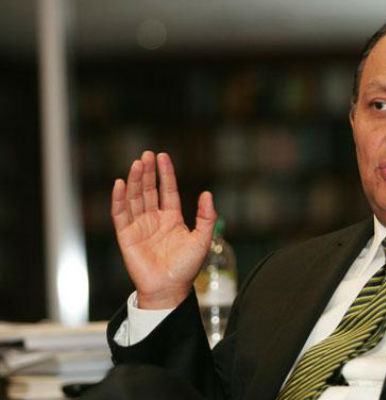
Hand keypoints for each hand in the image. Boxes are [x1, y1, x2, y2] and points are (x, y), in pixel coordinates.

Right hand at [111, 151, 216, 308]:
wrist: (170, 288)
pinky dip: (119, 199)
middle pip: (149, 190)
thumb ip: (206, 217)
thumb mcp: (203, 239)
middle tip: (147, 155)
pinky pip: (120, 214)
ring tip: (137, 163)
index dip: (165, 174)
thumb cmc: (187, 268)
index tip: (163, 156)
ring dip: (134, 181)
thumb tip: (207, 194)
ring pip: (135, 198)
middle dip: (147, 172)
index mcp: (172, 218)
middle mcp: (154, 219)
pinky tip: (120, 184)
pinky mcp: (126, 236)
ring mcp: (139, 226)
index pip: (167, 190)